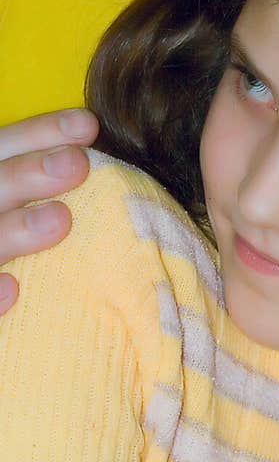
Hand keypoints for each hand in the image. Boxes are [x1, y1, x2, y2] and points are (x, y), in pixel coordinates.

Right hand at [0, 108, 99, 314]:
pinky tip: (11, 290)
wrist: (7, 335)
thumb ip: (35, 193)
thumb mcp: (18, 208)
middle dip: (28, 172)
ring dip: (12, 229)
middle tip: (77, 164)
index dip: (37, 133)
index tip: (87, 126)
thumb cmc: (14, 259)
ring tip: (59, 220)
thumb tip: (87, 155)